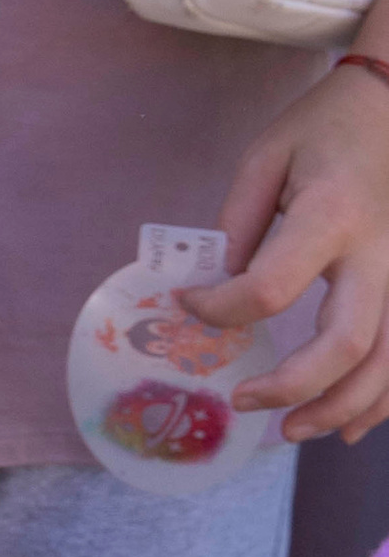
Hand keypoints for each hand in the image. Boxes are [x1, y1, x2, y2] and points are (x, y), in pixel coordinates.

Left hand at [182, 61, 388, 440]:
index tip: (187, 303)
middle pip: (344, 345)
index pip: (269, 288)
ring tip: (290, 431)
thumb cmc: (327, 125)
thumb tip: (215, 286)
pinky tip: (345, 425)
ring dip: (340, 408)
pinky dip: (381, 399)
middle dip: (289, 387)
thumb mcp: (267, 157)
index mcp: (331, 215)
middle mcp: (379, 254)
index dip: (219, 309)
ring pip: (388, 364)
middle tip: (240, 402)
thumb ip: (237, 223)